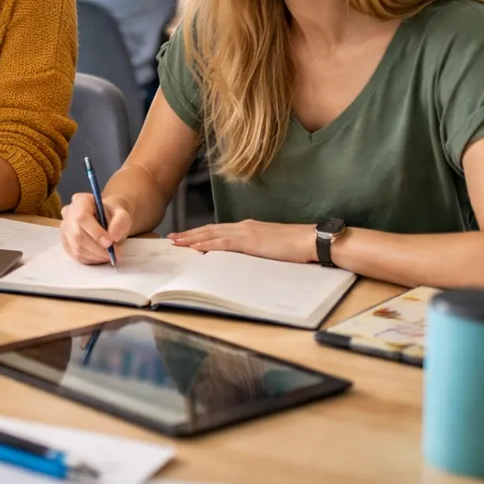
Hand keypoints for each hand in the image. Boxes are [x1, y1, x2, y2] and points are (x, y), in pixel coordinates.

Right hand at [60, 193, 132, 264]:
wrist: (107, 218)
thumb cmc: (113, 215)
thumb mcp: (122, 214)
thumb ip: (120, 222)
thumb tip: (114, 237)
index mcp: (81, 201)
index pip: (82, 217)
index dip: (95, 233)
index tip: (110, 243)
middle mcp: (68, 213)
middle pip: (77, 235)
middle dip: (97, 248)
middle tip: (112, 254)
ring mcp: (65, 228)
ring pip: (76, 247)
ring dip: (95, 256)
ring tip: (109, 256)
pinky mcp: (65, 241)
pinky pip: (75, 254)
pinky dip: (90, 259)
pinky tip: (100, 256)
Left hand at [167, 220, 315, 262]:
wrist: (311, 241)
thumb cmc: (295, 246)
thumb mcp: (269, 246)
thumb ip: (254, 248)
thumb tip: (243, 257)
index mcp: (248, 228)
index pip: (218, 229)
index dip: (199, 233)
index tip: (185, 237)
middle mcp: (243, 226)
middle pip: (210, 229)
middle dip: (189, 234)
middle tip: (172, 238)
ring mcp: (246, 232)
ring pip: (212, 234)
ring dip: (192, 239)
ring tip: (176, 243)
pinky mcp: (250, 241)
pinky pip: (223, 243)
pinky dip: (207, 245)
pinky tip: (195, 248)